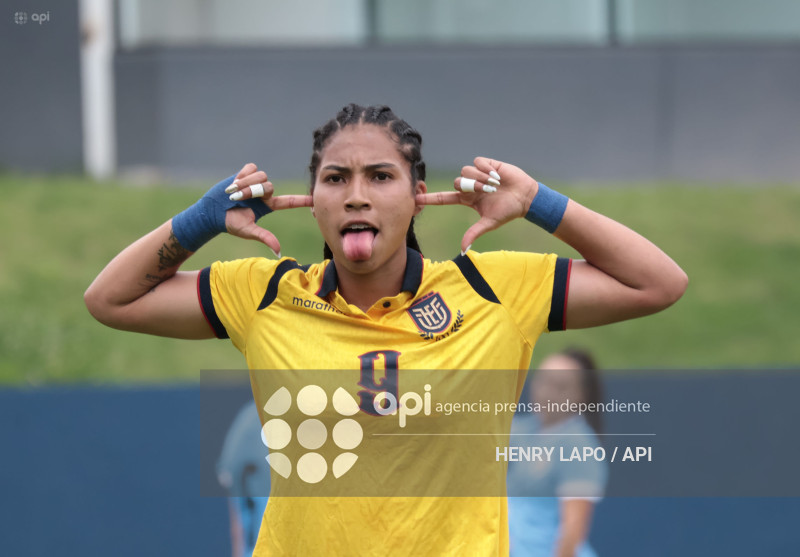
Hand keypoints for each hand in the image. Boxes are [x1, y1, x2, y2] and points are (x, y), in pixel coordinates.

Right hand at [223, 163, 311, 254]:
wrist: (211, 212)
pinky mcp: (245, 173)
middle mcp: (264, 193)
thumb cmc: (230, 223)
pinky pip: (251, 168)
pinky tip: (234, 183)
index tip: (314, 199)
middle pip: (269, 185)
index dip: (301, 200)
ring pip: (261, 176)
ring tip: (233, 192)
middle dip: (254, 190)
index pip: (288, 201)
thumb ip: (265, 238)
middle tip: (239, 197)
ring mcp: (254, 183)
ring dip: (247, 183)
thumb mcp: (248, 231)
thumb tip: (278, 251)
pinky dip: (243, 175)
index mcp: (268, 206)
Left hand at [415, 157, 538, 251]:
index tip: (416, 198)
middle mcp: (469, 186)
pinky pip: (477, 162)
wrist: (525, 197)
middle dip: (469, 186)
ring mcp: (477, 174)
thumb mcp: (489, 223)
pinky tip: (496, 175)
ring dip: (479, 178)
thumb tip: (463, 249)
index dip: (430, 198)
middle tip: (485, 191)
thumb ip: (474, 233)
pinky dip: (486, 169)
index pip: (444, 198)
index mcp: (467, 199)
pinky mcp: (486, 164)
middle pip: (456, 181)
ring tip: (494, 184)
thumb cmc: (508, 211)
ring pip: (465, 171)